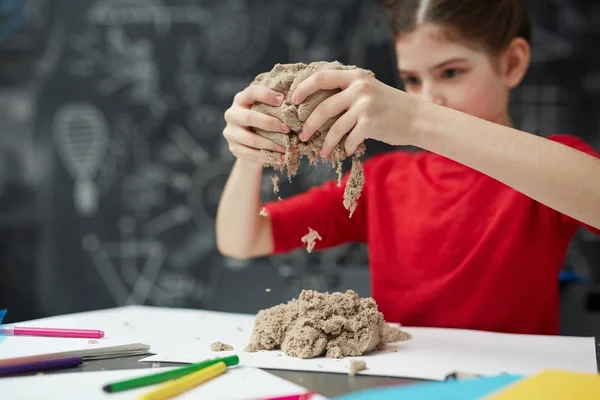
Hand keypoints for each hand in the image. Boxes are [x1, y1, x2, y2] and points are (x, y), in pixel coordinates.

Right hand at [223, 84, 290, 164]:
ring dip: (272, 144)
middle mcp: (232, 114)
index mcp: (241, 99)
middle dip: (270, 123)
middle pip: (249, 117)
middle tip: (287, 129)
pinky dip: (268, 157)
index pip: (252, 92)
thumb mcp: (266, 109)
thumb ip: (275, 104)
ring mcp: (231, 132)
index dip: (267, 95)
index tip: (283, 100)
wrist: (249, 142)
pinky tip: (282, 158)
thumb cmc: (263, 119)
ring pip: (252, 139)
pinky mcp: (234, 148)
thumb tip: (297, 104)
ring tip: (288, 147)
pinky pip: (251, 154)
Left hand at [291, 69, 416, 156]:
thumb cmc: (389, 106)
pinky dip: (346, 148)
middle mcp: (359, 88)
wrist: (417, 118)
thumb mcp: (368, 89)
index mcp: (355, 76)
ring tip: (321, 152)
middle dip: (309, 124)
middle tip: (302, 135)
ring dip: (325, 143)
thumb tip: (316, 104)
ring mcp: (365, 105)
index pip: (321, 77)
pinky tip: (346, 151)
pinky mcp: (370, 123)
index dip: (303, 88)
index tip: (293, 101)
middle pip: (323, 107)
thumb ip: (347, 91)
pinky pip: (349, 139)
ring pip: (334, 128)